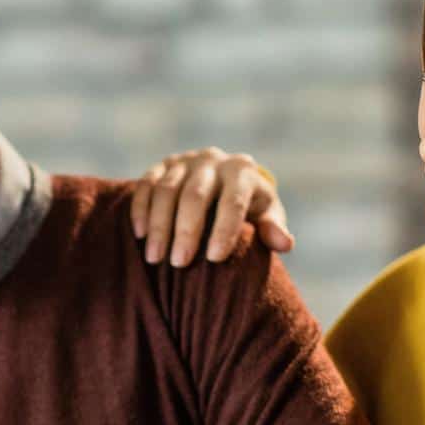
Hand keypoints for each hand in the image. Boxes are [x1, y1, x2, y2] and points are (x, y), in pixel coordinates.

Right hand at [131, 147, 292, 266]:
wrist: (224, 182)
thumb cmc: (249, 209)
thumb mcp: (265, 216)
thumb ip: (272, 228)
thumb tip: (284, 243)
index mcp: (242, 171)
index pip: (233, 201)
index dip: (224, 229)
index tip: (215, 259)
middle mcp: (213, 160)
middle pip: (195, 195)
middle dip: (186, 231)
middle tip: (179, 263)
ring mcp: (184, 161)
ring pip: (166, 191)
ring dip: (159, 226)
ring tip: (155, 259)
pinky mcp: (161, 166)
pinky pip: (146, 185)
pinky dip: (141, 210)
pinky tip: (140, 235)